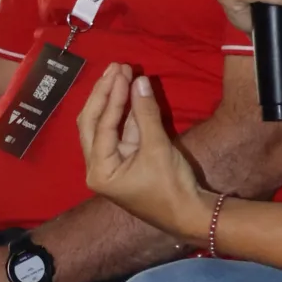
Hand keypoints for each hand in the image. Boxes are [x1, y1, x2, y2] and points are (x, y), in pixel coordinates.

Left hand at [77, 64, 212, 242]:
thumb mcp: (158, 148)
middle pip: (93, 123)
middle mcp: (97, 167)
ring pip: (104, 125)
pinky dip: (125, 113)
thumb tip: (139, 81)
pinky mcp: (124, 160)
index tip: (122, 72)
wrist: (189, 214)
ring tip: (121, 73)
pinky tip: (130, 92)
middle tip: (116, 67)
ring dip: (113, 100)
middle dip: (104, 94)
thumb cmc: (170, 187)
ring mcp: (110, 164)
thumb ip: (146, 114)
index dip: (112, 97)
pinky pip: (120, 132)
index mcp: (99, 170)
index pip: (101, 125)